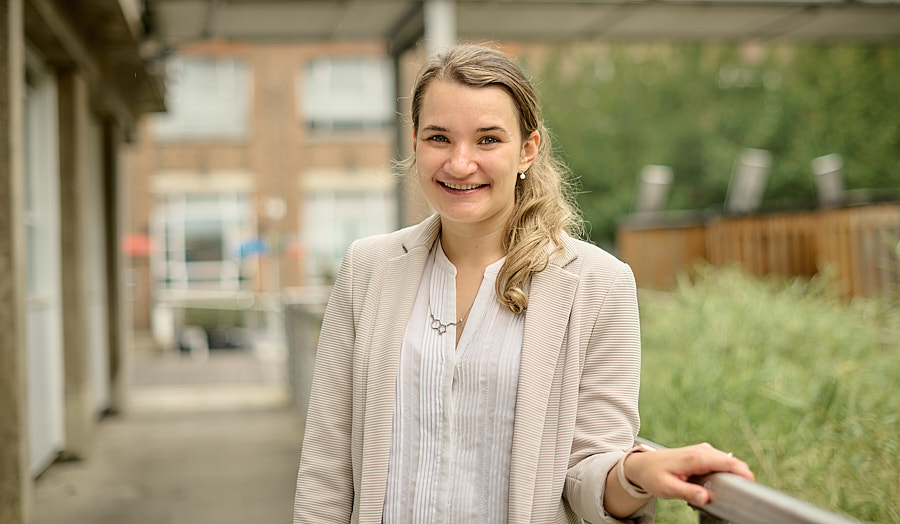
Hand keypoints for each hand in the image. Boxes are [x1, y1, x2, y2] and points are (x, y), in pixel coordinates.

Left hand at [625, 443, 753, 505]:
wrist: (642, 464)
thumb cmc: (653, 475)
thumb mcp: (667, 488)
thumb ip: (687, 492)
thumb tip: (706, 498)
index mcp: (695, 457)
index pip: (727, 461)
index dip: (743, 472)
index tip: (751, 485)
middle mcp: (702, 451)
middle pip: (732, 462)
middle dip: (739, 477)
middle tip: (738, 496)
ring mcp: (703, 451)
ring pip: (728, 463)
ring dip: (731, 476)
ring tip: (727, 492)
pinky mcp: (703, 455)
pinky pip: (721, 463)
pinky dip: (725, 474)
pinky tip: (718, 485)